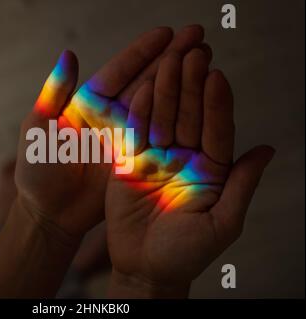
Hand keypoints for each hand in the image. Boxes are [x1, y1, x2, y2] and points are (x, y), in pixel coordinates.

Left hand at [15, 26, 206, 238]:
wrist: (48, 212)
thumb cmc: (36, 171)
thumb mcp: (38, 128)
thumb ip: (54, 93)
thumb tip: (69, 54)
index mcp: (87, 103)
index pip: (119, 71)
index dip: (141, 52)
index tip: (168, 33)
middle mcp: (110, 116)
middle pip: (144, 82)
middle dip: (170, 59)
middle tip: (198, 37)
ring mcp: (125, 137)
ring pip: (157, 105)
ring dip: (180, 83)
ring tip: (204, 61)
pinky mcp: (135, 158)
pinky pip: (158, 135)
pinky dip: (177, 118)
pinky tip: (198, 101)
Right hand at [106, 49, 274, 296]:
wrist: (144, 269)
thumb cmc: (185, 254)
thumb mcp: (222, 224)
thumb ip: (241, 186)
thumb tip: (266, 150)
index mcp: (211, 170)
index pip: (217, 131)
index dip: (216, 104)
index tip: (216, 76)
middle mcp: (185, 158)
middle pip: (189, 117)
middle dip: (191, 87)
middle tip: (192, 54)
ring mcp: (157, 158)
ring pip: (162, 119)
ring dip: (165, 91)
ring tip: (167, 62)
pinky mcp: (131, 163)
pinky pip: (134, 135)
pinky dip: (137, 113)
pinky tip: (142, 90)